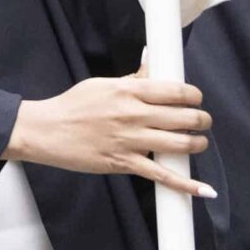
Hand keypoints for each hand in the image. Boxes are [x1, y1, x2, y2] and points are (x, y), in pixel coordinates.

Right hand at [5, 64, 216, 197]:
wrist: (45, 131)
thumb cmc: (72, 106)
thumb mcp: (101, 84)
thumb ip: (133, 78)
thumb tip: (152, 60)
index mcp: (128, 91)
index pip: (176, 91)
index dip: (195, 95)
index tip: (196, 99)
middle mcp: (133, 114)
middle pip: (185, 117)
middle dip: (202, 120)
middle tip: (201, 121)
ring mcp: (130, 140)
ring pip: (180, 144)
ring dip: (197, 144)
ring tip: (197, 142)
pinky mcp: (124, 163)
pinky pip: (161, 175)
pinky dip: (186, 185)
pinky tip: (204, 190)